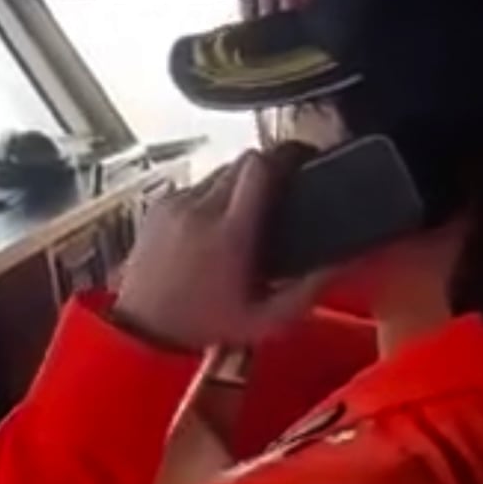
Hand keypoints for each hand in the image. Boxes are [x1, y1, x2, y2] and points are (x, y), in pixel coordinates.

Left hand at [113, 149, 323, 350]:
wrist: (140, 329)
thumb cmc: (203, 326)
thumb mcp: (265, 320)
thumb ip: (308, 290)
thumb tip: (342, 262)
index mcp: (230, 233)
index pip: (260, 165)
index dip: (287, 154)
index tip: (305, 160)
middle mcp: (199, 209)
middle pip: (243, 160)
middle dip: (269, 168)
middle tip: (285, 188)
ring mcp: (175, 204)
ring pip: (219, 172)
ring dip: (240, 184)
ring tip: (251, 214)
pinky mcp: (158, 206)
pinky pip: (196, 187)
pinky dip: (213, 197)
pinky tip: (218, 226)